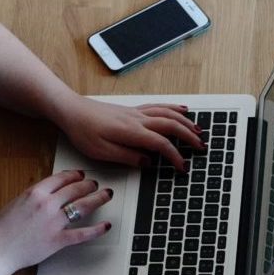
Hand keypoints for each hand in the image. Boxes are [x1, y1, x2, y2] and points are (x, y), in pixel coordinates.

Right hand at [0, 169, 113, 272]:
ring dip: (98, 198)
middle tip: (95, 184)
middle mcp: (47, 204)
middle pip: (76, 189)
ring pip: (83, 206)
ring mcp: (54, 222)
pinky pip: (83, 233)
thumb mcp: (16, 202)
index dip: (75, 175)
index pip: (61, 178)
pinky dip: (98, 230)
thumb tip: (48, 192)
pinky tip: (107, 226)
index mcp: (35, 192)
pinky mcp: (58, 240)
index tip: (81, 175)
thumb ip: (34, 196)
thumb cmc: (0, 229)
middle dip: (89, 185)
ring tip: (106, 195)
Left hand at [61, 96, 205, 169]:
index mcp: (131, 132)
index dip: (175, 156)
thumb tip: (148, 162)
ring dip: (186, 122)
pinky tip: (182, 110)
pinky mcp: (133, 110)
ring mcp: (136, 113)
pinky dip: (174, 108)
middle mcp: (137, 119)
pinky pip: (159, 107)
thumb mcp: (101, 152)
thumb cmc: (83, 131)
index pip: (161, 144)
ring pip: (168, 114)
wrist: (72, 110)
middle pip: (171, 125)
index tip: (183, 167)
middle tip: (201, 148)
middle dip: (189, 136)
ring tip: (198, 131)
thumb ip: (127, 157)